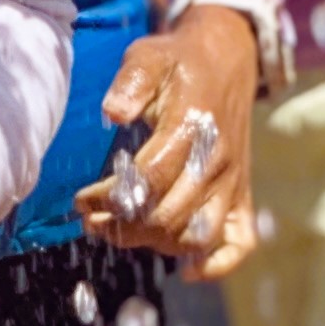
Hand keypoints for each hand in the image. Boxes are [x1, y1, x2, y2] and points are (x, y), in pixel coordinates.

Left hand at [78, 3, 263, 278]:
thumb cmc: (179, 61)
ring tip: (121, 232)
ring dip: (156, 244)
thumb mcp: (149, 56)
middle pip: (170, 216)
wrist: (229, 57)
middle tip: (92, 221)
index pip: (149, 180)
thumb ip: (130, 81)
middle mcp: (217, 160)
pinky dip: (216, 264)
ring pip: (198, 235)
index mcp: (193, 126)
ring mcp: (233, 180)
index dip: (109, 198)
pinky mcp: (243, 192)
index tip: (81, 200)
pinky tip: (186, 269)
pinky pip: (240, 242)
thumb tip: (112, 113)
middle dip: (123, 226)